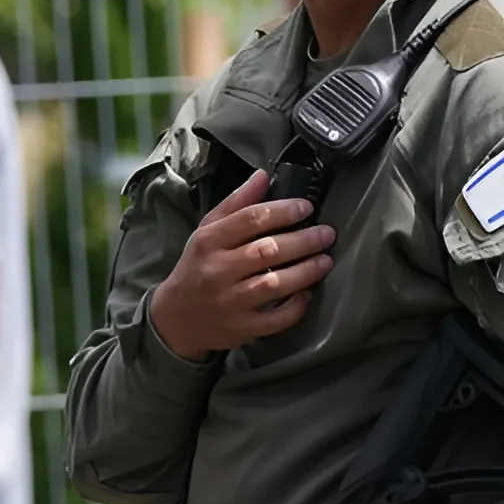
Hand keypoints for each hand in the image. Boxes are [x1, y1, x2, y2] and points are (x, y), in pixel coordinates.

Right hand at [149, 169, 335, 361]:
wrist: (177, 318)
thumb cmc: (197, 267)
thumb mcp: (207, 230)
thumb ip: (236, 204)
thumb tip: (263, 175)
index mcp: (209, 241)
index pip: (251, 220)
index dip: (283, 211)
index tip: (307, 207)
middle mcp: (219, 269)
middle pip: (267, 250)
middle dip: (303, 240)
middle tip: (327, 234)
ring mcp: (230, 301)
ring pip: (274, 284)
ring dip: (306, 271)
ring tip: (326, 261)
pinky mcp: (242, 327)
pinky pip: (276, 319)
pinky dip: (296, 307)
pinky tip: (308, 293)